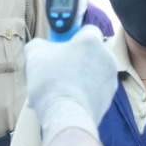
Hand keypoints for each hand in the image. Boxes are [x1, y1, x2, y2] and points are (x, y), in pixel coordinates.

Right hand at [23, 26, 117, 143]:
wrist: (66, 116)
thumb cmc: (52, 81)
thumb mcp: (35, 54)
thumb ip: (39, 44)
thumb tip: (41, 47)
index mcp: (92, 41)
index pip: (87, 30)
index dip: (72, 36)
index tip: (61, 45)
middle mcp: (107, 58)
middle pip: (90, 53)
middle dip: (75, 59)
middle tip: (57, 68)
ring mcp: (110, 80)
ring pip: (93, 73)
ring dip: (80, 76)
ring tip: (60, 87)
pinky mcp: (108, 99)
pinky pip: (94, 91)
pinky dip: (83, 93)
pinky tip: (68, 100)